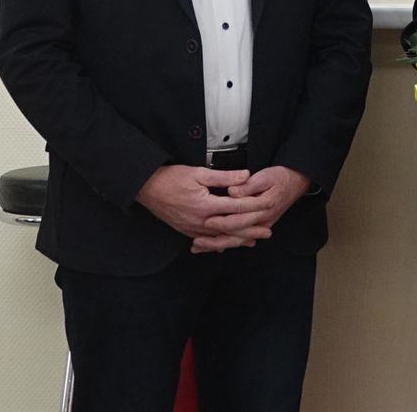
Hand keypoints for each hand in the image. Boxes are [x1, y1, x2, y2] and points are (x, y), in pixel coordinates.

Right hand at [134, 164, 266, 248]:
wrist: (147, 189)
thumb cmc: (171, 179)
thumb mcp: (199, 173)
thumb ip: (224, 177)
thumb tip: (245, 176)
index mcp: (205, 205)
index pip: (237, 207)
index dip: (255, 206)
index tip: (268, 204)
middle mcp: (200, 220)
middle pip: (232, 228)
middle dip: (252, 229)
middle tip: (268, 230)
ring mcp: (193, 228)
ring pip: (220, 238)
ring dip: (238, 240)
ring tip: (253, 241)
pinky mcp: (187, 231)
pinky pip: (207, 241)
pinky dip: (220, 243)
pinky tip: (228, 244)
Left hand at [193, 166, 312, 252]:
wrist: (296, 182)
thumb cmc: (280, 178)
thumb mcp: (265, 176)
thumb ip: (247, 185)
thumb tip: (232, 191)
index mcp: (264, 208)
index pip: (240, 219)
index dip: (222, 221)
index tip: (207, 221)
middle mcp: (263, 221)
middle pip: (237, 236)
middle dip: (215, 240)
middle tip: (197, 241)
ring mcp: (261, 226)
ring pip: (237, 241)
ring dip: (218, 245)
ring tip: (199, 247)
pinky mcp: (258, 227)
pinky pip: (241, 239)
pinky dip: (226, 243)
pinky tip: (213, 246)